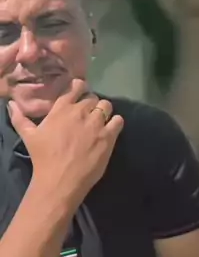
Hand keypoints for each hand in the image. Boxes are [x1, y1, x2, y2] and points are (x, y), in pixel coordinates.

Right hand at [8, 79, 123, 206]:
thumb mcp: (29, 136)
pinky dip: (115, 123)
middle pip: (92, 97)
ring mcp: (96, 123)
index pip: (77, 86)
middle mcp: (80, 111)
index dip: (80, 89)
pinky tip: (109, 131)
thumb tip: (11, 104)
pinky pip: (118, 120)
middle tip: (86, 116)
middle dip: (91, 104)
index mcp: (62, 108)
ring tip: (99, 122)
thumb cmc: (43, 158)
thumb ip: (20, 118)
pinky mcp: (108, 136)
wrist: (58, 182)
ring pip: (106, 105)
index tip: (80, 96)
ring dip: (103, 112)